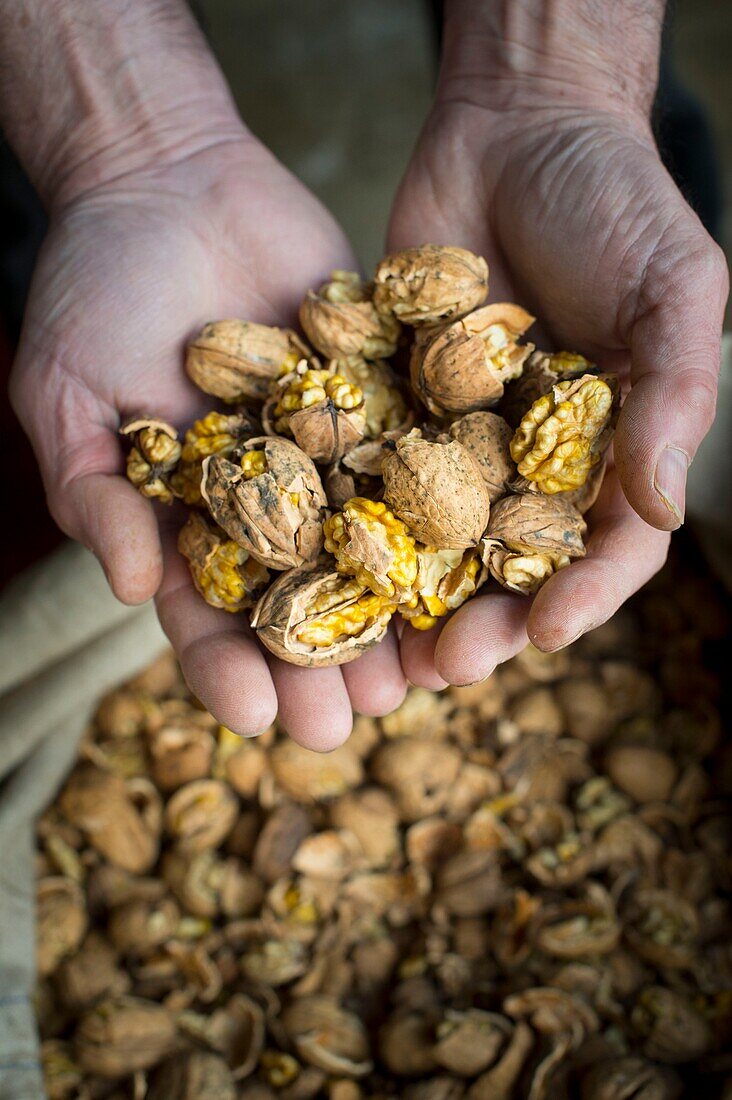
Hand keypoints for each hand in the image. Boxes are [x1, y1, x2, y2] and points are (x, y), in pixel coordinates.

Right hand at [10, 136, 407, 744]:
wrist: (170, 176)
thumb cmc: (96, 286)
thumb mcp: (68, 392)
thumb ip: (95, 491)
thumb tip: (127, 588)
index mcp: (189, 517)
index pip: (204, 612)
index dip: (225, 668)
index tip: (253, 718)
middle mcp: (267, 499)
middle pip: (298, 601)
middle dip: (321, 666)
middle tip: (348, 726)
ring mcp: (330, 452)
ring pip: (369, 552)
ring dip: (394, 618)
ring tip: (424, 678)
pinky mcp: (384, 398)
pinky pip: (416, 460)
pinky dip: (443, 514)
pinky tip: (472, 567)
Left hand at [389, 14, 727, 687]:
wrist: (518, 124)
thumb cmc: (619, 200)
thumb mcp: (673, 288)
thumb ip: (672, 395)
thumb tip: (660, 509)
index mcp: (609, 446)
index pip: (604, 544)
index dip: (582, 595)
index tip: (546, 635)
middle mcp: (532, 456)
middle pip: (509, 563)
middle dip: (485, 620)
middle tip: (449, 666)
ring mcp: (460, 434)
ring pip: (434, 536)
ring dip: (412, 596)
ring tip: (384, 651)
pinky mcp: (393, 400)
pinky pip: (371, 466)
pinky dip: (351, 514)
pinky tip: (322, 559)